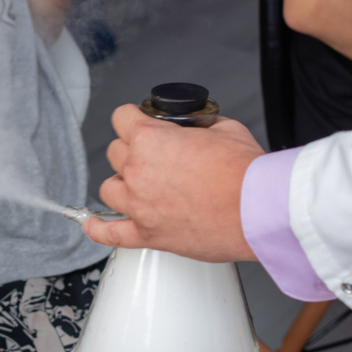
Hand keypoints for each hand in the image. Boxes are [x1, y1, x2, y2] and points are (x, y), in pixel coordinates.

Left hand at [83, 106, 264, 260]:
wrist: (258, 211)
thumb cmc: (245, 173)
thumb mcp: (224, 128)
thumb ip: (199, 125)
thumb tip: (196, 128)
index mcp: (151, 140)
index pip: (121, 117)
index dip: (133, 118)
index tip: (140, 123)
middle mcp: (138, 171)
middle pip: (114, 152)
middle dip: (132, 150)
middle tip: (155, 157)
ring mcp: (139, 205)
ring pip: (109, 189)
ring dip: (122, 184)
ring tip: (140, 186)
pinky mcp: (148, 235)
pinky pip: (109, 233)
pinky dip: (98, 229)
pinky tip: (93, 224)